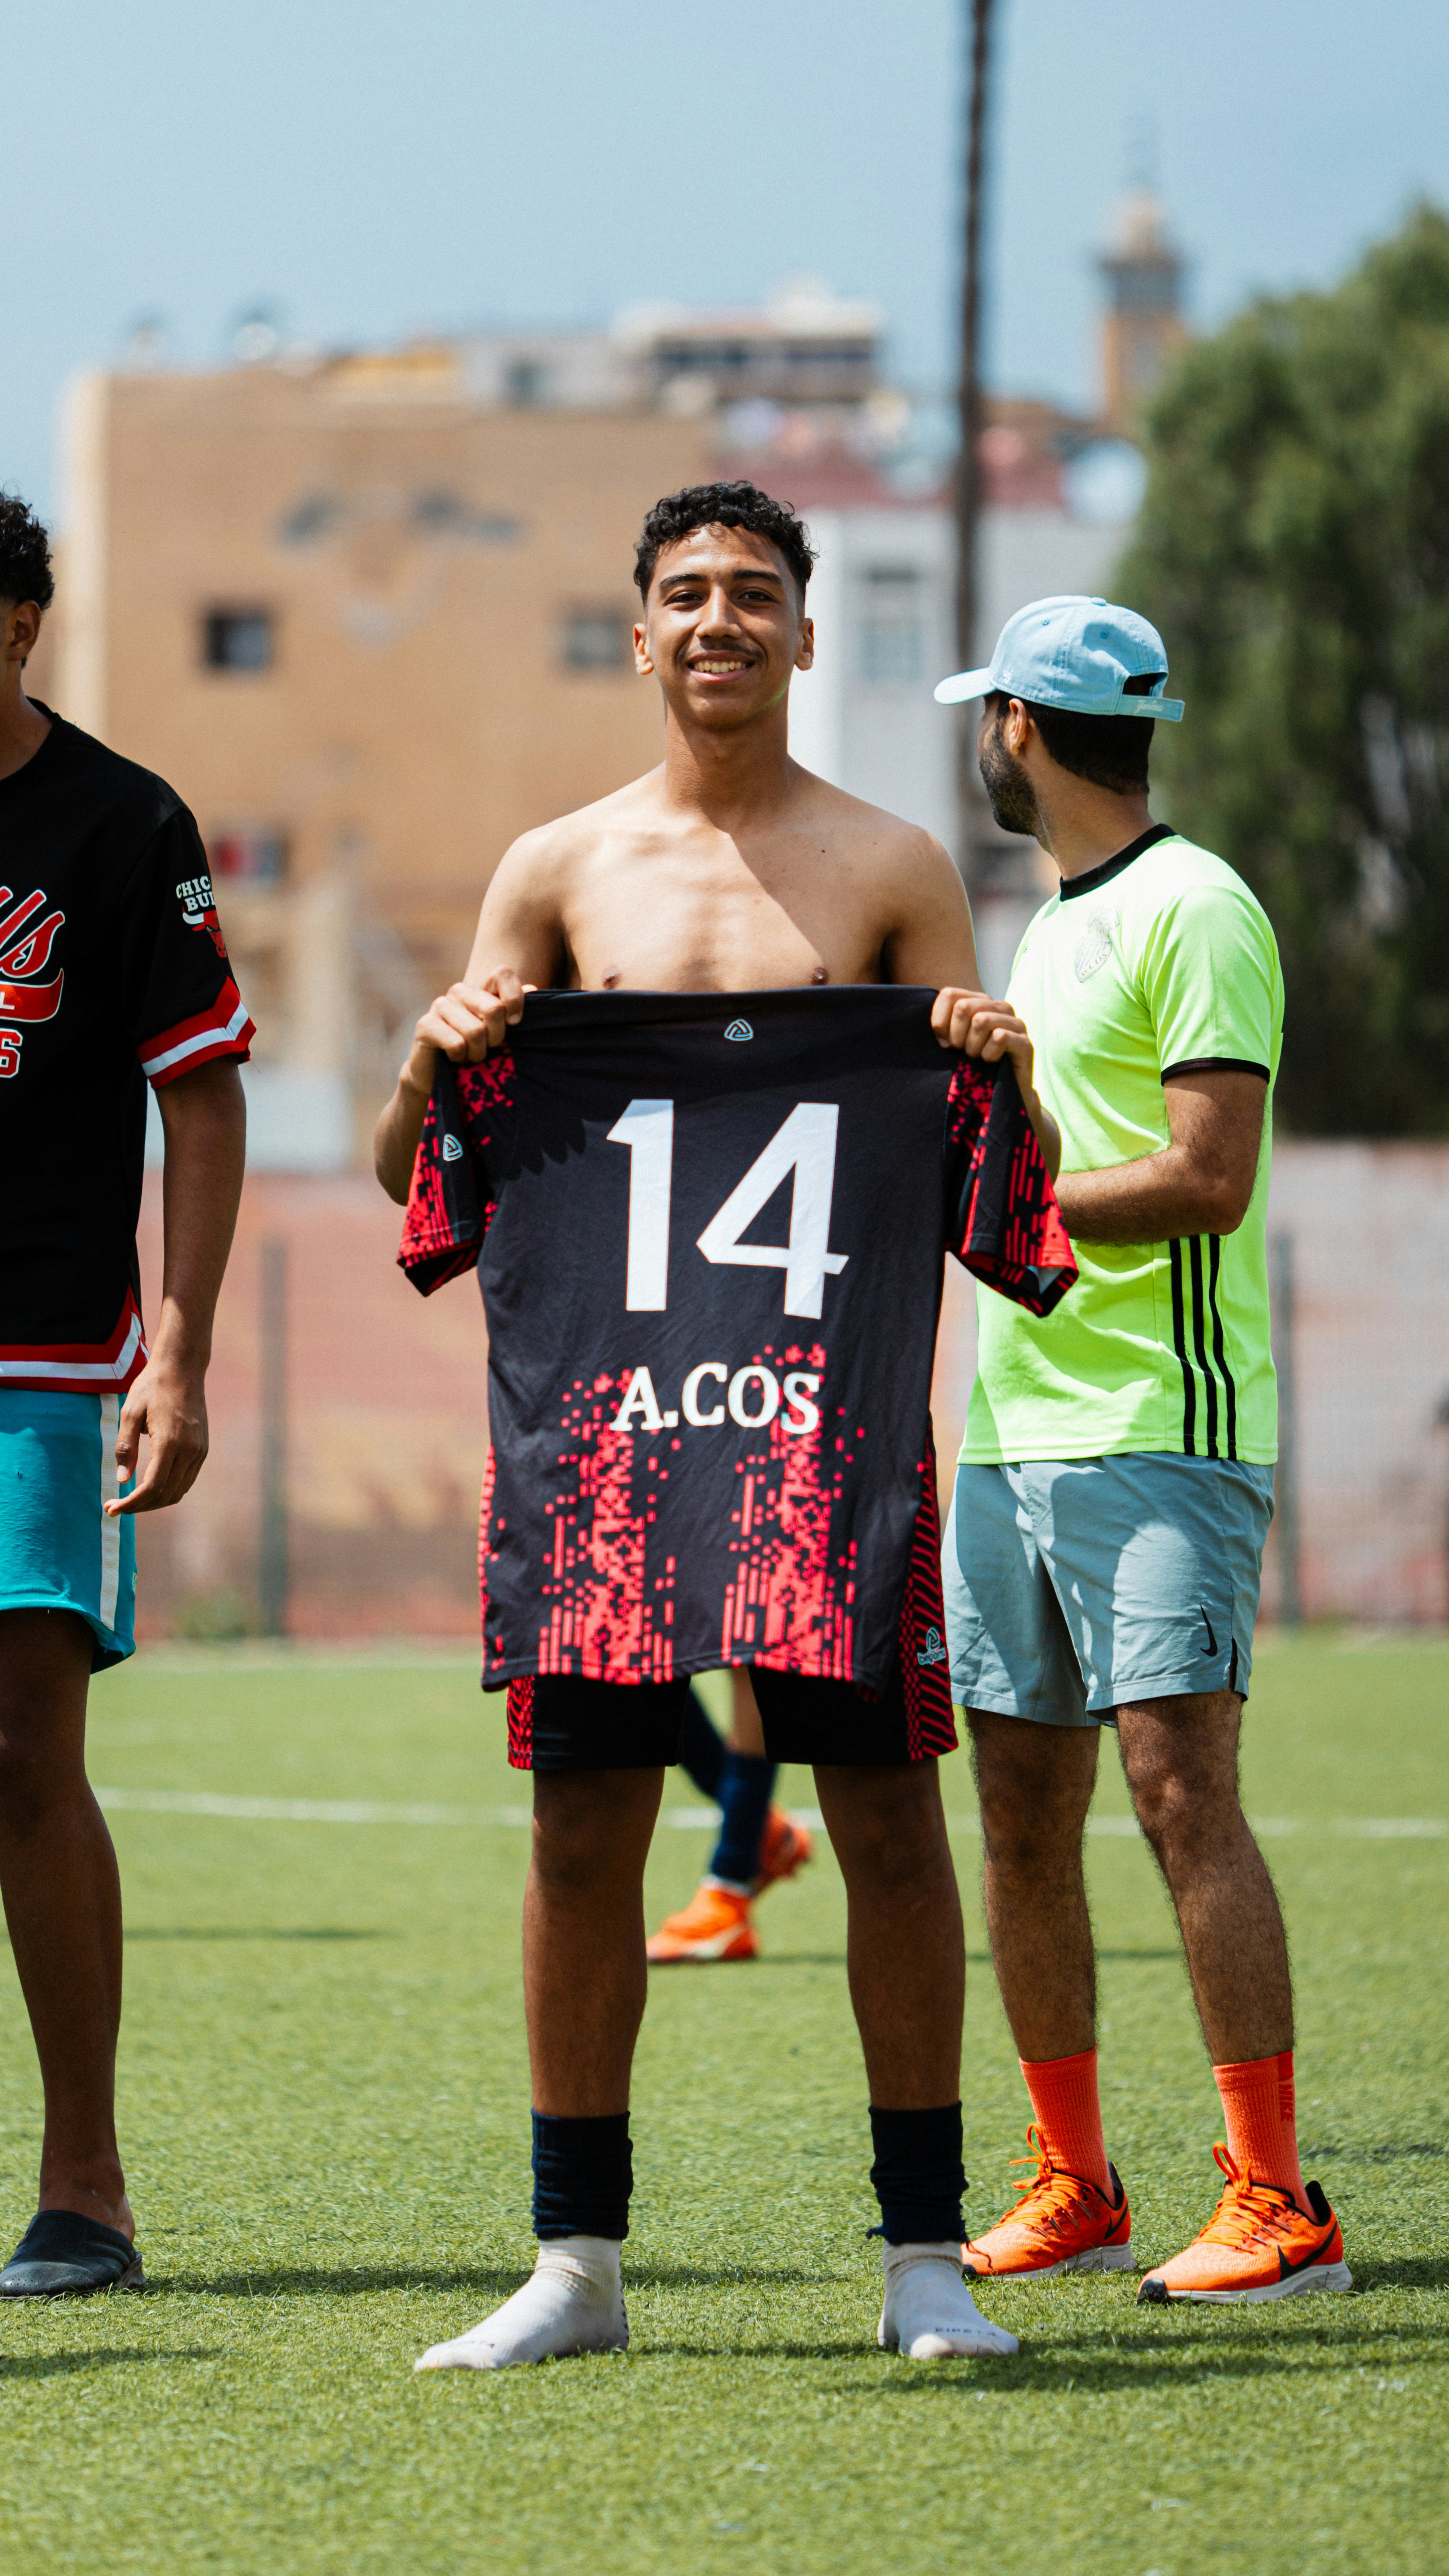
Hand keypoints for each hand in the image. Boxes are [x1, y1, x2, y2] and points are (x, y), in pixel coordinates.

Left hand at [107, 1357, 208, 1514]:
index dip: (131, 1503)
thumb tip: (122, 1481)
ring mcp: (199, 1450)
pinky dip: (168, 1490)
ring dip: (154, 1501)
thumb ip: (126, 1448)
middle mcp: (190, 1450)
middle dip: (139, 1506)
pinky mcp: (202, 1448)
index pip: (152, 1487)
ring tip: (131, 1500)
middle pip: (166, 1495)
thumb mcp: (130, 1412)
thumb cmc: (151, 1386)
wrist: (183, 1367)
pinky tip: (150, 1486)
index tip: (111, 1509)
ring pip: (178, 1491)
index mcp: (170, 1441)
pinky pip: (186, 1480)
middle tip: (115, 1507)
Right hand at [403, 970, 531, 1095]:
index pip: (503, 974)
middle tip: (490, 1047)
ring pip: (476, 1031)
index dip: (515, 999)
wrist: (438, 1073)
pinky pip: (457, 1044)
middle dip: (497, 1037)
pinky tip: (455, 1058)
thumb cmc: (475, 1051)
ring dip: (479, 1052)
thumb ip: (514, 1011)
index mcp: (480, 989)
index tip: (515, 1023)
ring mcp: (440, 1005)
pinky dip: (461, 1057)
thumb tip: (532, 988)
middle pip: (494, 1009)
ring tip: (472, 1055)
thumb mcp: (499, 1032)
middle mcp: (459, 991)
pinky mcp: (425, 1024)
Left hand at [931, 986, 1034, 1080]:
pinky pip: (999, 1037)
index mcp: (980, 1002)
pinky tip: (992, 1062)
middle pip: (963, 1007)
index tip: (945, 1042)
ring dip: (972, 1047)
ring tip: (977, 1058)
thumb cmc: (971, 1067)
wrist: (998, 1097)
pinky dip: (989, 1054)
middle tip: (963, 1053)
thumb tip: (929, 1023)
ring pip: (981, 1020)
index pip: (949, 995)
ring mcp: (1016, 1023)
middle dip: (956, 1036)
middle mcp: (1000, 1007)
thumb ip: (939, 1026)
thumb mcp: (950, 1043)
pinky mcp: (1026, 1043)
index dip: (940, 1022)